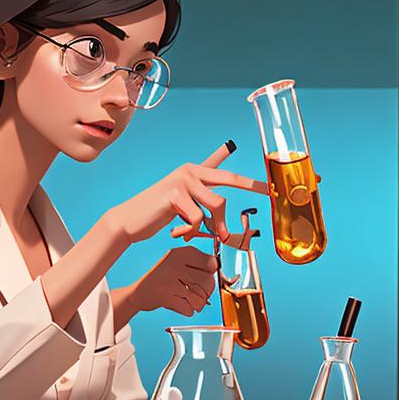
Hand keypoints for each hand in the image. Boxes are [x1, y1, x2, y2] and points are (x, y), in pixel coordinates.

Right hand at [109, 142, 267, 245]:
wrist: (128, 222)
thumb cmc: (156, 214)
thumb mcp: (183, 205)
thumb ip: (202, 205)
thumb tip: (222, 224)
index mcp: (193, 172)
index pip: (220, 164)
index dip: (240, 164)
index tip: (260, 166)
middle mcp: (190, 171)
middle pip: (230, 180)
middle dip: (253, 186)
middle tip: (270, 194)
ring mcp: (183, 180)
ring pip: (217, 204)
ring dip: (216, 226)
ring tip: (203, 235)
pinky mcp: (176, 194)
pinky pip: (199, 218)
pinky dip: (192, 231)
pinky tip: (177, 232)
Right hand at [113, 245, 218, 318]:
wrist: (137, 292)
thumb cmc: (163, 277)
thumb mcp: (177, 261)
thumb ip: (198, 262)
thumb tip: (217, 267)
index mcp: (181, 252)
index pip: (211, 262)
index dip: (211, 272)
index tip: (204, 276)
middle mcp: (176, 264)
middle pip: (209, 282)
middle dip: (206, 292)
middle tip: (197, 292)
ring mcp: (171, 281)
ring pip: (201, 298)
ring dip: (197, 303)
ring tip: (188, 299)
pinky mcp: (166, 297)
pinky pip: (190, 309)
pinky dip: (187, 310)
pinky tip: (179, 304)